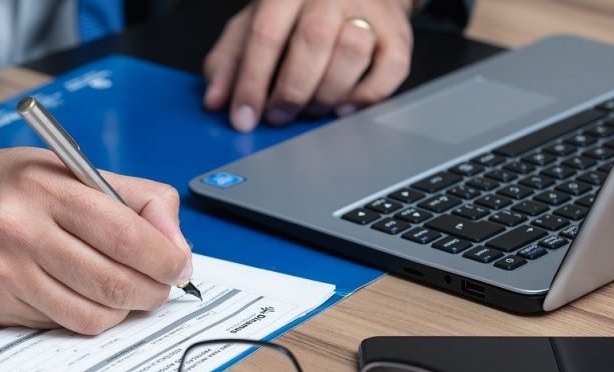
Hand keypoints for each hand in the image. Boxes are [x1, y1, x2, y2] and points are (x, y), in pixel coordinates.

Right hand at [0, 107, 192, 334]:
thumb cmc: (4, 183)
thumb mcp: (68, 168)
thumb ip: (131, 198)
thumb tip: (175, 243)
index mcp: (48, 187)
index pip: (128, 235)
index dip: (167, 258)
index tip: (180, 265)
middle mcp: (23, 229)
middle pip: (115, 282)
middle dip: (152, 291)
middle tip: (160, 285)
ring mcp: (5, 271)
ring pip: (92, 315)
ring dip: (122, 310)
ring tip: (123, 291)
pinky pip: (59, 324)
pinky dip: (83, 315)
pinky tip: (80, 294)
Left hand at [203, 0, 413, 131]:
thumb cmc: (299, 11)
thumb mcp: (256, 22)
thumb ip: (230, 58)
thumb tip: (215, 100)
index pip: (265, 33)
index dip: (251, 81)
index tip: (243, 117)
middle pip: (312, 42)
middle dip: (290, 91)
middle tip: (278, 116)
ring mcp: (369, 12)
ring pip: (351, 52)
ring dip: (326, 94)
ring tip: (309, 108)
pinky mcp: (398, 35)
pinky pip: (389, 71)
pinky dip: (364, 97)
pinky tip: (343, 106)